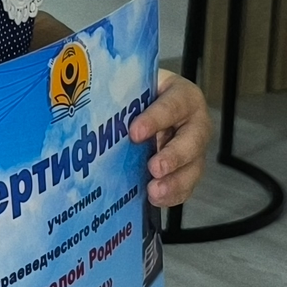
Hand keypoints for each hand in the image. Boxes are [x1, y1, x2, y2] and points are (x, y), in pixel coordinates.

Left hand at [133, 68, 210, 206]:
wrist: (147, 107)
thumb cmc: (139, 94)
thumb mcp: (134, 87)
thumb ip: (121, 96)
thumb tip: (91, 106)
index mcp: (182, 95)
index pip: (173, 104)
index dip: (156, 118)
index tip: (134, 133)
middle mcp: (194, 122)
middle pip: (193, 139)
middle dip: (174, 156)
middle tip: (154, 168)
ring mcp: (194, 148)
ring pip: (194, 166)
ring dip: (174, 182)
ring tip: (154, 192)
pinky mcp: (189, 169)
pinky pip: (187, 185)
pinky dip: (172, 194)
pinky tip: (156, 199)